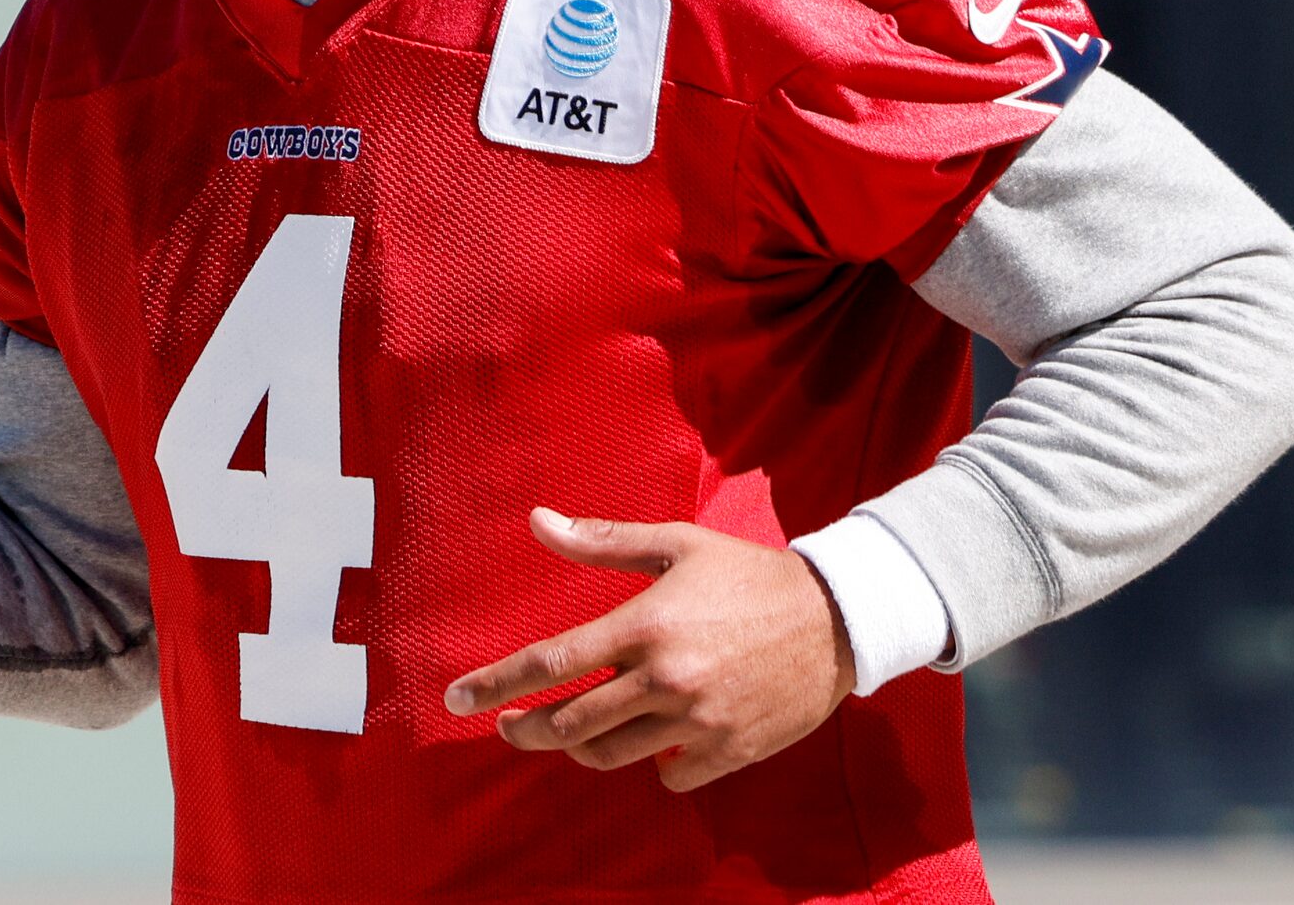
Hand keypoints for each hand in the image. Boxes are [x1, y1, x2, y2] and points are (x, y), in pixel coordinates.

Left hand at [445, 510, 855, 790]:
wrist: (837, 619)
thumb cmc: (747, 575)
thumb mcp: (676, 545)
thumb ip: (602, 540)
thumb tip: (537, 521)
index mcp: (645, 625)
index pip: (551, 663)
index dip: (496, 683)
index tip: (456, 698)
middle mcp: (665, 679)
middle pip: (569, 723)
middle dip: (525, 727)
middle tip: (506, 724)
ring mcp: (696, 720)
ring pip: (610, 753)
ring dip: (578, 747)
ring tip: (564, 733)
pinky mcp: (728, 751)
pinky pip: (668, 773)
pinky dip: (651, 761)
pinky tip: (648, 741)